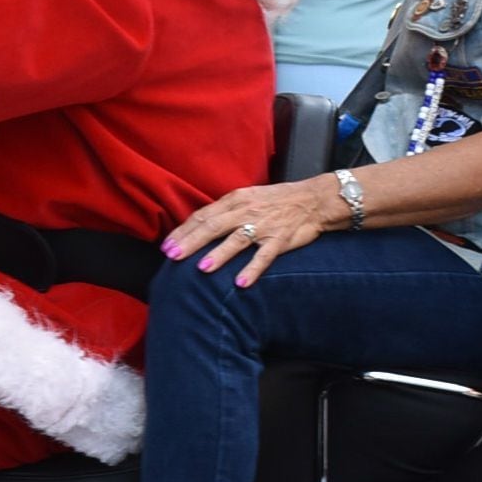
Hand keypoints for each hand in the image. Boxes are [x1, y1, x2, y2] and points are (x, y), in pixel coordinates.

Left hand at [162, 177, 342, 287]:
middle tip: (172, 256)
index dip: (184, 230)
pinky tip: (241, 283)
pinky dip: (253, 269)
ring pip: (236, 240)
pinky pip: (265, 256)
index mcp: (236, 200)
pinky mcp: (281, 239)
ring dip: (218, 254)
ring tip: (201, 268)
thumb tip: (200, 226)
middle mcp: (247, 212)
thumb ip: (226, 211)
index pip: (204, 215)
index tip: (167, 244)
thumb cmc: (278, 200)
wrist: (314, 199)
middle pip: (213, 226)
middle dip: (191, 242)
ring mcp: (264, 226)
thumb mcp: (248, 198)